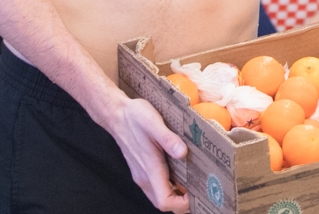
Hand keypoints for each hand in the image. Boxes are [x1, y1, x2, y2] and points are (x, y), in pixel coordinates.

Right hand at [108, 96, 189, 212]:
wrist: (116, 114)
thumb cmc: (135, 117)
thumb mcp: (153, 123)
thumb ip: (168, 139)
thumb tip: (183, 152)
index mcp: (150, 169)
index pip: (164, 201)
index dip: (182, 204)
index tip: (197, 194)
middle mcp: (144, 177)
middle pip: (164, 203)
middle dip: (182, 203)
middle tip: (202, 191)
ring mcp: (142, 174)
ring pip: (160, 195)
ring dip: (177, 195)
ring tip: (196, 183)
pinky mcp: (142, 169)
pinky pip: (157, 186)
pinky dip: (170, 186)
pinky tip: (182, 173)